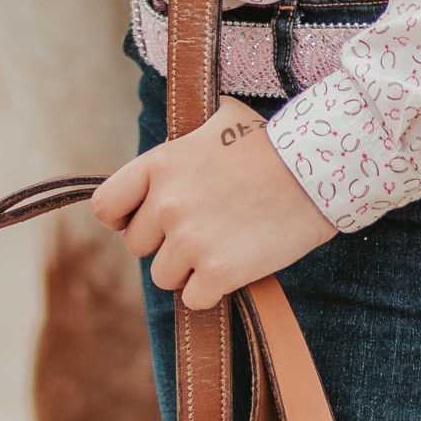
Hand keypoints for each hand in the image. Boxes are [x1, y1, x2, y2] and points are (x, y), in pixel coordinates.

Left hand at [90, 95, 335, 307]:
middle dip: (165, 242)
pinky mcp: (218, 272)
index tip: (145, 218)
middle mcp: (167, 203)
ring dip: (188, 269)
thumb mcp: (217, 121)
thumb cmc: (268, 141)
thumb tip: (170, 153)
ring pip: (164, 277)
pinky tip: (236, 264)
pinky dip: (213, 289)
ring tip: (222, 244)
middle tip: (201, 228)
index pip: (107, 206)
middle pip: (139, 246)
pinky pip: (194, 299)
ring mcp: (190, 240)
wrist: (313, 170)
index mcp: (161, 164)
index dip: (124, 216)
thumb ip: (183, 143)